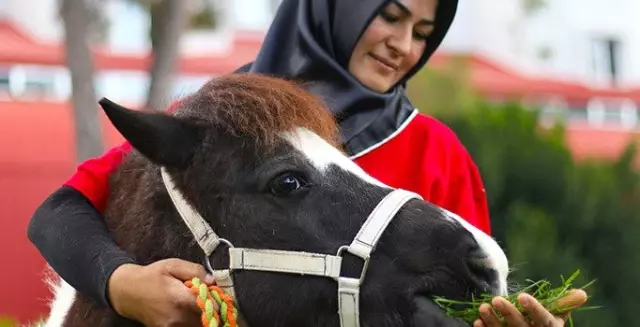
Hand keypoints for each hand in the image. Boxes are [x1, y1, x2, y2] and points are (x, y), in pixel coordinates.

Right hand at [107, 258, 214, 326]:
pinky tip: (187, 311)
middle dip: (211, 310)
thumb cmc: (151, 276)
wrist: (126, 292)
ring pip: (198, 325)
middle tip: (207, 298)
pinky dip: (192, 322)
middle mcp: (177, 317)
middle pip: (207, 319)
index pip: (212, 307)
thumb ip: (195, 271)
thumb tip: (213, 280)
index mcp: (180, 299)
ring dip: (202, 317)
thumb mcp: (173, 265)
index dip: (217, 300)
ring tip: (195, 304)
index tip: (215, 293)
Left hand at [473, 289, 587, 326]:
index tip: (523, 296)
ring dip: (493, 321)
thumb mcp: (557, 317)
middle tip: (496, 299)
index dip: (534, 309)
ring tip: (483, 307)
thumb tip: (582, 294)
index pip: (544, 320)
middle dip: (509, 314)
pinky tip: (478, 322)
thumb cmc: (545, 325)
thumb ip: (564, 304)